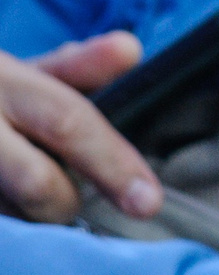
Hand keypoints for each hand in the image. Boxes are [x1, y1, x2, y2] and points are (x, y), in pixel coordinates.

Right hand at [0, 32, 160, 223]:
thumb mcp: (20, 73)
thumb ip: (75, 66)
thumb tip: (130, 49)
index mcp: (3, 80)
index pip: (68, 121)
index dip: (113, 162)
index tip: (147, 202)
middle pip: (37, 183)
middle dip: (63, 203)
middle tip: (64, 200)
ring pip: (10, 211)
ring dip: (24, 217)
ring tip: (17, 192)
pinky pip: (1, 225)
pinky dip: (8, 222)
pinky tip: (6, 203)